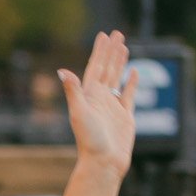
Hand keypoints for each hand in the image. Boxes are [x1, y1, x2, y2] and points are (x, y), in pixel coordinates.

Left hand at [59, 30, 136, 176]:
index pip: (95, 67)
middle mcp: (100, 98)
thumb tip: (62, 70)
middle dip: (111, 50)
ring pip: (117, 78)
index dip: (99, 51)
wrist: (103, 163)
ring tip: (124, 46)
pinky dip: (131, 82)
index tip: (103, 35)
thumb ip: (73, 91)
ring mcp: (112, 106)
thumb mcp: (79, 112)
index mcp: (89, 95)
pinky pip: (128, 95)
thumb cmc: (90, 140)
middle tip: (117, 32)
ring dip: (120, 62)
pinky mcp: (125, 116)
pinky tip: (134, 72)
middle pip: (107, 68)